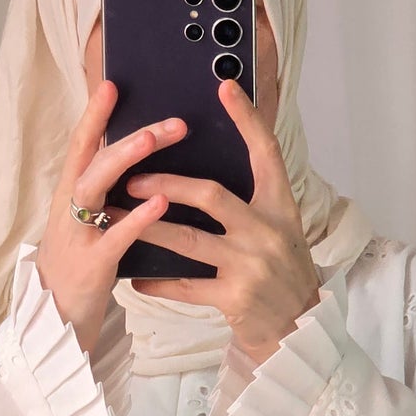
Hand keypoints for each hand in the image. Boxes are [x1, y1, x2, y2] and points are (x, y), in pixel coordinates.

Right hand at [35, 80, 184, 353]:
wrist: (56, 321)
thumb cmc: (79, 267)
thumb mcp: (86, 224)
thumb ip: (105, 194)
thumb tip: (134, 160)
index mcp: (70, 197)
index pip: (80, 146)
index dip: (94, 115)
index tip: (113, 84)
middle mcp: (68, 210)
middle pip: (91, 160)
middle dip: (127, 134)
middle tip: (168, 120)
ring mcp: (76, 236)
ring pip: (94, 188)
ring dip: (125, 160)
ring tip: (155, 139)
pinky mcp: (91, 266)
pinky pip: (114, 237)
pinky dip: (137, 217)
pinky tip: (160, 202)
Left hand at [122, 76, 321, 364]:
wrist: (299, 329)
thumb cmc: (281, 272)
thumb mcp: (278, 229)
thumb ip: (250, 201)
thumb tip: (206, 169)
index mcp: (280, 206)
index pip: (265, 152)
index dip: (247, 118)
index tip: (224, 87)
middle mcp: (268, 231)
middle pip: (211, 194)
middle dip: (166, 182)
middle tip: (131, 177)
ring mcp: (251, 265)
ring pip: (189, 239)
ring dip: (148, 226)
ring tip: (116, 216)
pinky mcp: (235, 297)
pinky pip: (185, 284)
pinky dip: (157, 280)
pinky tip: (135, 276)